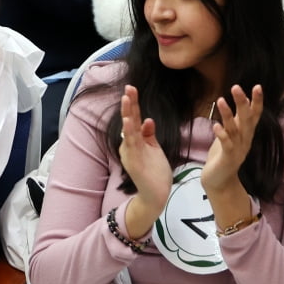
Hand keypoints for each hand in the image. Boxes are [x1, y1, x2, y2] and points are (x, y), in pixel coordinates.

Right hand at [118, 85, 172, 212]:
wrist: (156, 195)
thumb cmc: (155, 172)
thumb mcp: (153, 149)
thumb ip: (149, 134)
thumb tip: (147, 119)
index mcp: (134, 142)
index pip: (134, 119)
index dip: (133, 104)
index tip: (132, 89)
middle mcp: (129, 146)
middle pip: (129, 121)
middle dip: (129, 104)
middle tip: (129, 87)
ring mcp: (131, 153)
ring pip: (129, 129)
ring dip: (128, 113)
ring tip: (126, 98)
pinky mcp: (134, 162)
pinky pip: (132, 144)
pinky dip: (130, 132)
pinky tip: (129, 121)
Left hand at [201, 85, 262, 194]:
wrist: (220, 181)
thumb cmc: (225, 154)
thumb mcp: (234, 134)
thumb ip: (239, 118)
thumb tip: (245, 99)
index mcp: (247, 133)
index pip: (255, 115)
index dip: (257, 101)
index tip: (258, 86)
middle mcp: (245, 140)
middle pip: (246, 119)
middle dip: (242, 103)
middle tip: (236, 87)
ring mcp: (237, 149)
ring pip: (234, 129)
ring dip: (227, 114)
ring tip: (221, 100)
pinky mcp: (227, 158)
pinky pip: (226, 145)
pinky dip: (222, 135)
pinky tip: (215, 126)